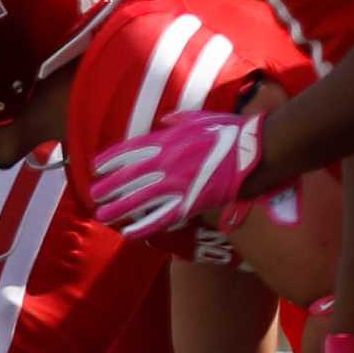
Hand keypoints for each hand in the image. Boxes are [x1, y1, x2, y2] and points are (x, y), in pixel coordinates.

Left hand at [90, 110, 265, 237]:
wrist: (259, 149)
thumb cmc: (234, 132)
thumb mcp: (202, 119)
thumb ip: (180, 121)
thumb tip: (166, 121)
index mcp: (168, 141)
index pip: (130, 151)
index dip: (110, 160)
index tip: (95, 166)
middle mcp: (167, 162)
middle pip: (129, 177)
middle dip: (109, 186)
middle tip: (94, 194)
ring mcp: (178, 183)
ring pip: (140, 199)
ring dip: (119, 208)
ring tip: (101, 215)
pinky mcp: (193, 203)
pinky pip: (163, 217)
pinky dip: (144, 226)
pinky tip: (129, 233)